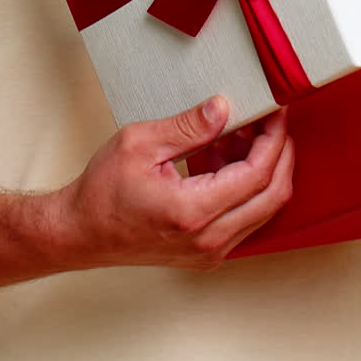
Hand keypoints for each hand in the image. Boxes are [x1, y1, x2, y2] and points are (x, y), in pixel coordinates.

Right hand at [54, 96, 292, 269]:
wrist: (80, 233)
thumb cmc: (102, 191)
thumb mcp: (140, 143)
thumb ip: (189, 126)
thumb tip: (224, 107)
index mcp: (192, 212)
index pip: (257, 175)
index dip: (274, 140)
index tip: (275, 112)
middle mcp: (208, 240)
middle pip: (272, 196)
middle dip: (280, 153)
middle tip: (272, 121)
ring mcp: (210, 252)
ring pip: (262, 209)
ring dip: (262, 170)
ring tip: (239, 134)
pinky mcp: (207, 253)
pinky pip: (244, 218)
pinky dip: (246, 187)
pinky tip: (223, 157)